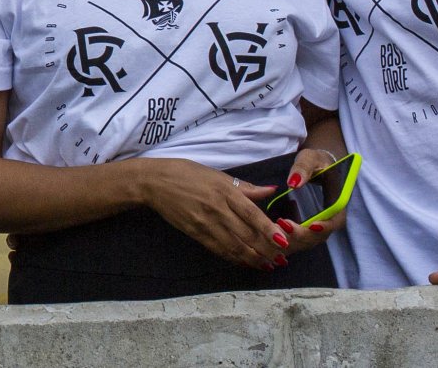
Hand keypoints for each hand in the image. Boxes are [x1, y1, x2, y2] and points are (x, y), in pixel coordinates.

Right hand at [136, 159, 287, 270]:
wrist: (154, 182)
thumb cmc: (186, 173)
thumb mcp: (216, 174)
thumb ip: (245, 187)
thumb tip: (271, 190)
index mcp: (224, 191)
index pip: (251, 213)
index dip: (267, 229)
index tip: (283, 241)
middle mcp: (217, 209)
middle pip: (246, 235)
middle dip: (266, 249)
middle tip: (282, 259)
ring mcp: (205, 223)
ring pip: (234, 246)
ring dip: (253, 258)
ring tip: (268, 265)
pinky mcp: (196, 233)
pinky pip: (219, 249)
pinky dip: (235, 258)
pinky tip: (246, 262)